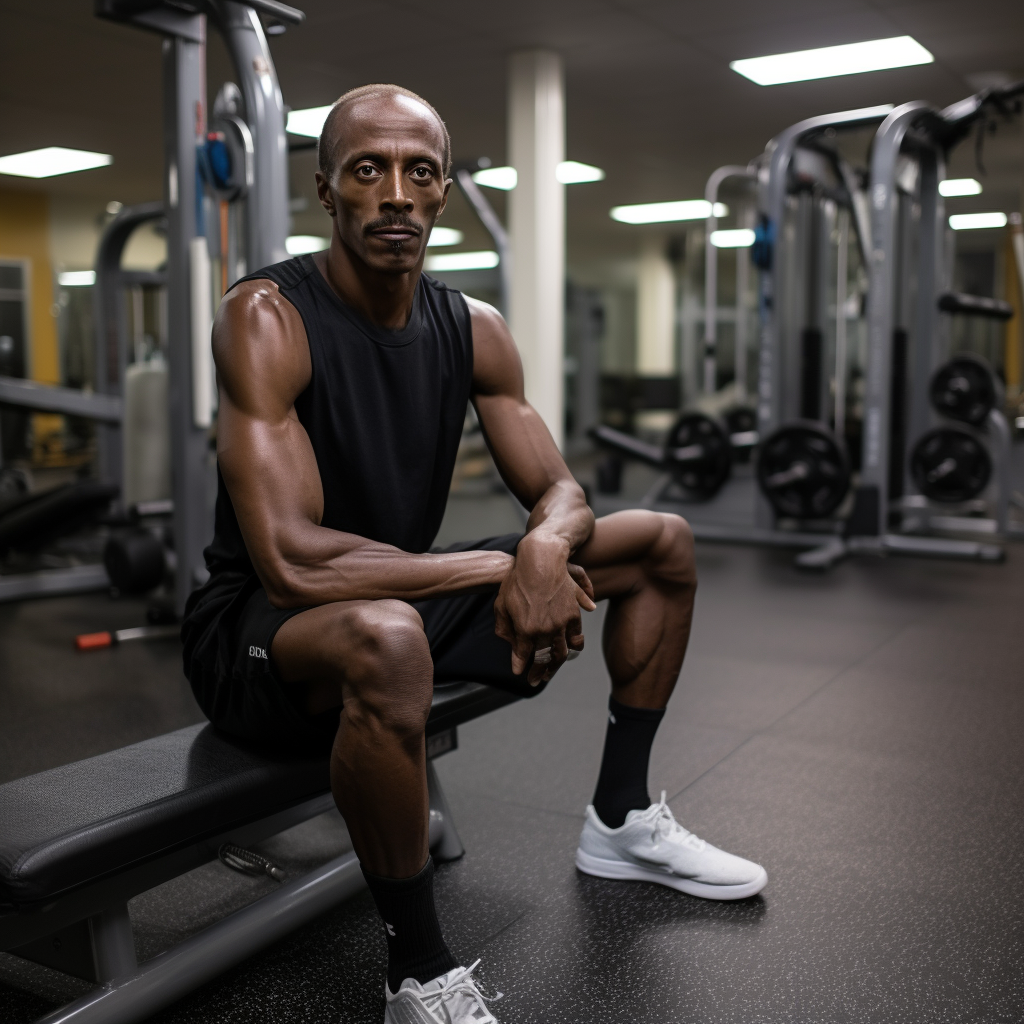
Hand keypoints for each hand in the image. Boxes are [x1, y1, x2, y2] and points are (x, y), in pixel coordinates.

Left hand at [493, 534, 596, 686]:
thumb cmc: (517, 580)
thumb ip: (504, 628)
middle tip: (536, 679)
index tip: (520, 674)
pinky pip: (576, 637)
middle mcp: (545, 630)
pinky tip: (569, 651)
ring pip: (562, 653)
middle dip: (540, 673)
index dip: (521, 667)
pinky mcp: (573, 615)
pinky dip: (573, 647)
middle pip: (545, 660)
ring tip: (551, 671)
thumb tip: (510, 645)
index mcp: (526, 630)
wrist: (540, 560)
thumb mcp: (502, 604)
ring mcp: (562, 623)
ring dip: (556, 666)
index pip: (524, 657)